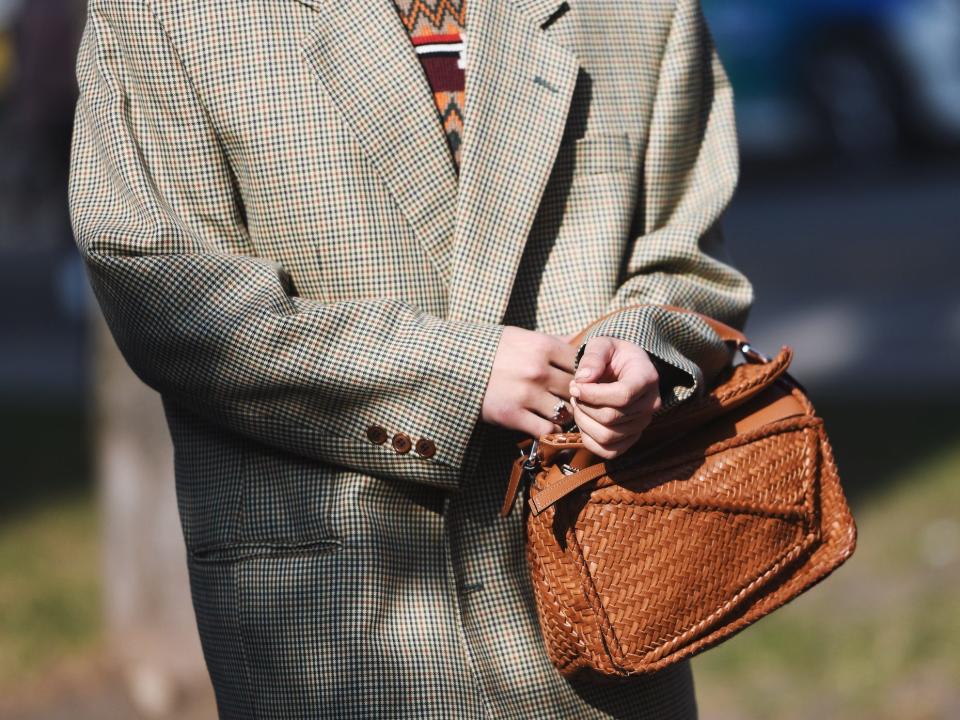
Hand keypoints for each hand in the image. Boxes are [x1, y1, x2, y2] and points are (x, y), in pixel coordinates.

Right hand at [481, 326, 577, 437]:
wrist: (451, 364)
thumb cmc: (489, 349)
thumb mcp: (521, 336)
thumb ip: (552, 340)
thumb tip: (581, 339)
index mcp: (542, 346)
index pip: (581, 364)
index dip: (584, 373)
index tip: (579, 379)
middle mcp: (537, 370)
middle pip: (576, 389)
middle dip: (576, 396)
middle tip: (571, 400)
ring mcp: (525, 394)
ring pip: (565, 412)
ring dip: (564, 415)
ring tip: (557, 413)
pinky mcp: (512, 416)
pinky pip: (546, 429)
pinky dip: (549, 430)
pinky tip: (543, 424)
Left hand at [568, 336, 661, 459]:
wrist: (624, 367)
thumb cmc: (612, 355)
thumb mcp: (602, 344)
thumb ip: (593, 357)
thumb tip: (583, 380)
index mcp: (647, 378)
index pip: (623, 395)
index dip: (593, 394)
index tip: (575, 385)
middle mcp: (651, 404)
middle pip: (611, 417)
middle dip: (584, 406)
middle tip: (574, 392)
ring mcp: (643, 424)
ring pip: (608, 436)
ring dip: (583, 422)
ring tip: (578, 404)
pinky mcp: (632, 438)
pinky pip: (609, 452)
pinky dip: (589, 440)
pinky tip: (584, 420)